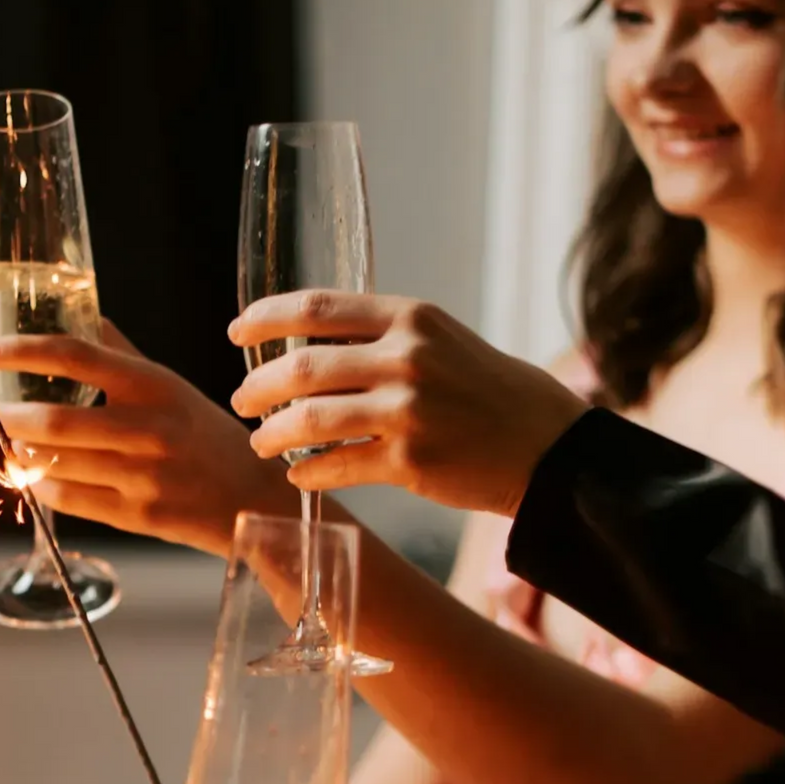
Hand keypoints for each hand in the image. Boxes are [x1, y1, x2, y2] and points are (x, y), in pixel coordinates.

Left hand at [0, 322, 296, 555]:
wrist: (255, 498)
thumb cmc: (205, 435)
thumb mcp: (170, 387)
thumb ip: (122, 355)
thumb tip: (83, 316)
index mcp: (153, 385)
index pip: (75, 356)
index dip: (21, 351)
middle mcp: (148, 429)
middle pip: (55, 421)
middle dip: (2, 416)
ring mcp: (142, 476)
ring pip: (56, 465)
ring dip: (16, 455)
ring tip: (0, 442)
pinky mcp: (138, 517)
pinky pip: (70, 500)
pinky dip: (40, 486)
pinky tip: (31, 476)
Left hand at [228, 292, 587, 515]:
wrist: (548, 446)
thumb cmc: (485, 390)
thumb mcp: (438, 341)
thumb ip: (379, 338)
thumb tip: (303, 346)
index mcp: (410, 318)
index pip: (316, 308)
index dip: (265, 318)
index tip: (236, 331)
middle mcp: (407, 358)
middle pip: (302, 367)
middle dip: (257, 386)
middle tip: (241, 399)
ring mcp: (408, 411)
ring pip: (310, 420)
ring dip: (272, 434)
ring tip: (260, 441)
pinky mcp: (410, 462)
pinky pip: (336, 466)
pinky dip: (307, 473)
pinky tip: (298, 475)